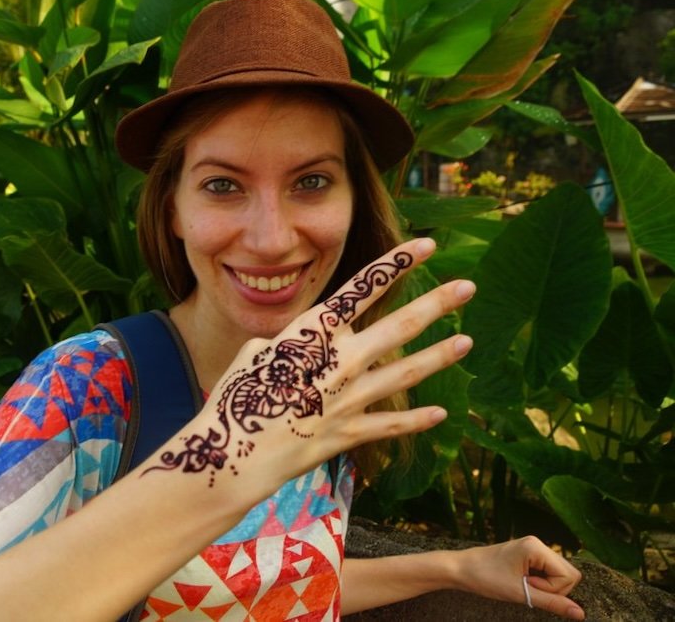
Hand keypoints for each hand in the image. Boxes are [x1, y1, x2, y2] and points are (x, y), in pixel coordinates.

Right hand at [142, 238, 474, 486]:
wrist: (234, 456)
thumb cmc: (238, 398)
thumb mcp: (256, 353)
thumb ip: (292, 343)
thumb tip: (309, 344)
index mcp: (311, 334)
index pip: (361, 290)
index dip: (395, 265)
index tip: (425, 246)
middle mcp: (338, 362)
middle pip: (397, 326)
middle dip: (436, 304)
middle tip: (467, 287)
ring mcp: (348, 399)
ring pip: (406, 372)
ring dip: (439, 355)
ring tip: (467, 341)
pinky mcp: (349, 434)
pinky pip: (391, 424)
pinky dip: (417, 419)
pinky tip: (443, 413)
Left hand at [457, 536, 584, 619]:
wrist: (460, 569)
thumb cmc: (486, 578)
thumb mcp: (521, 593)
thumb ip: (553, 603)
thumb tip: (580, 613)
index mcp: (536, 547)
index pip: (569, 575)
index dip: (553, 589)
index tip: (527, 586)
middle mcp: (538, 543)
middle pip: (569, 573)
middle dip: (553, 587)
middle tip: (525, 586)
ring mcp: (533, 548)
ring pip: (559, 574)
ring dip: (545, 586)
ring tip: (521, 583)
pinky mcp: (528, 555)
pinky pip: (547, 572)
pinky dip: (539, 581)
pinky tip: (521, 581)